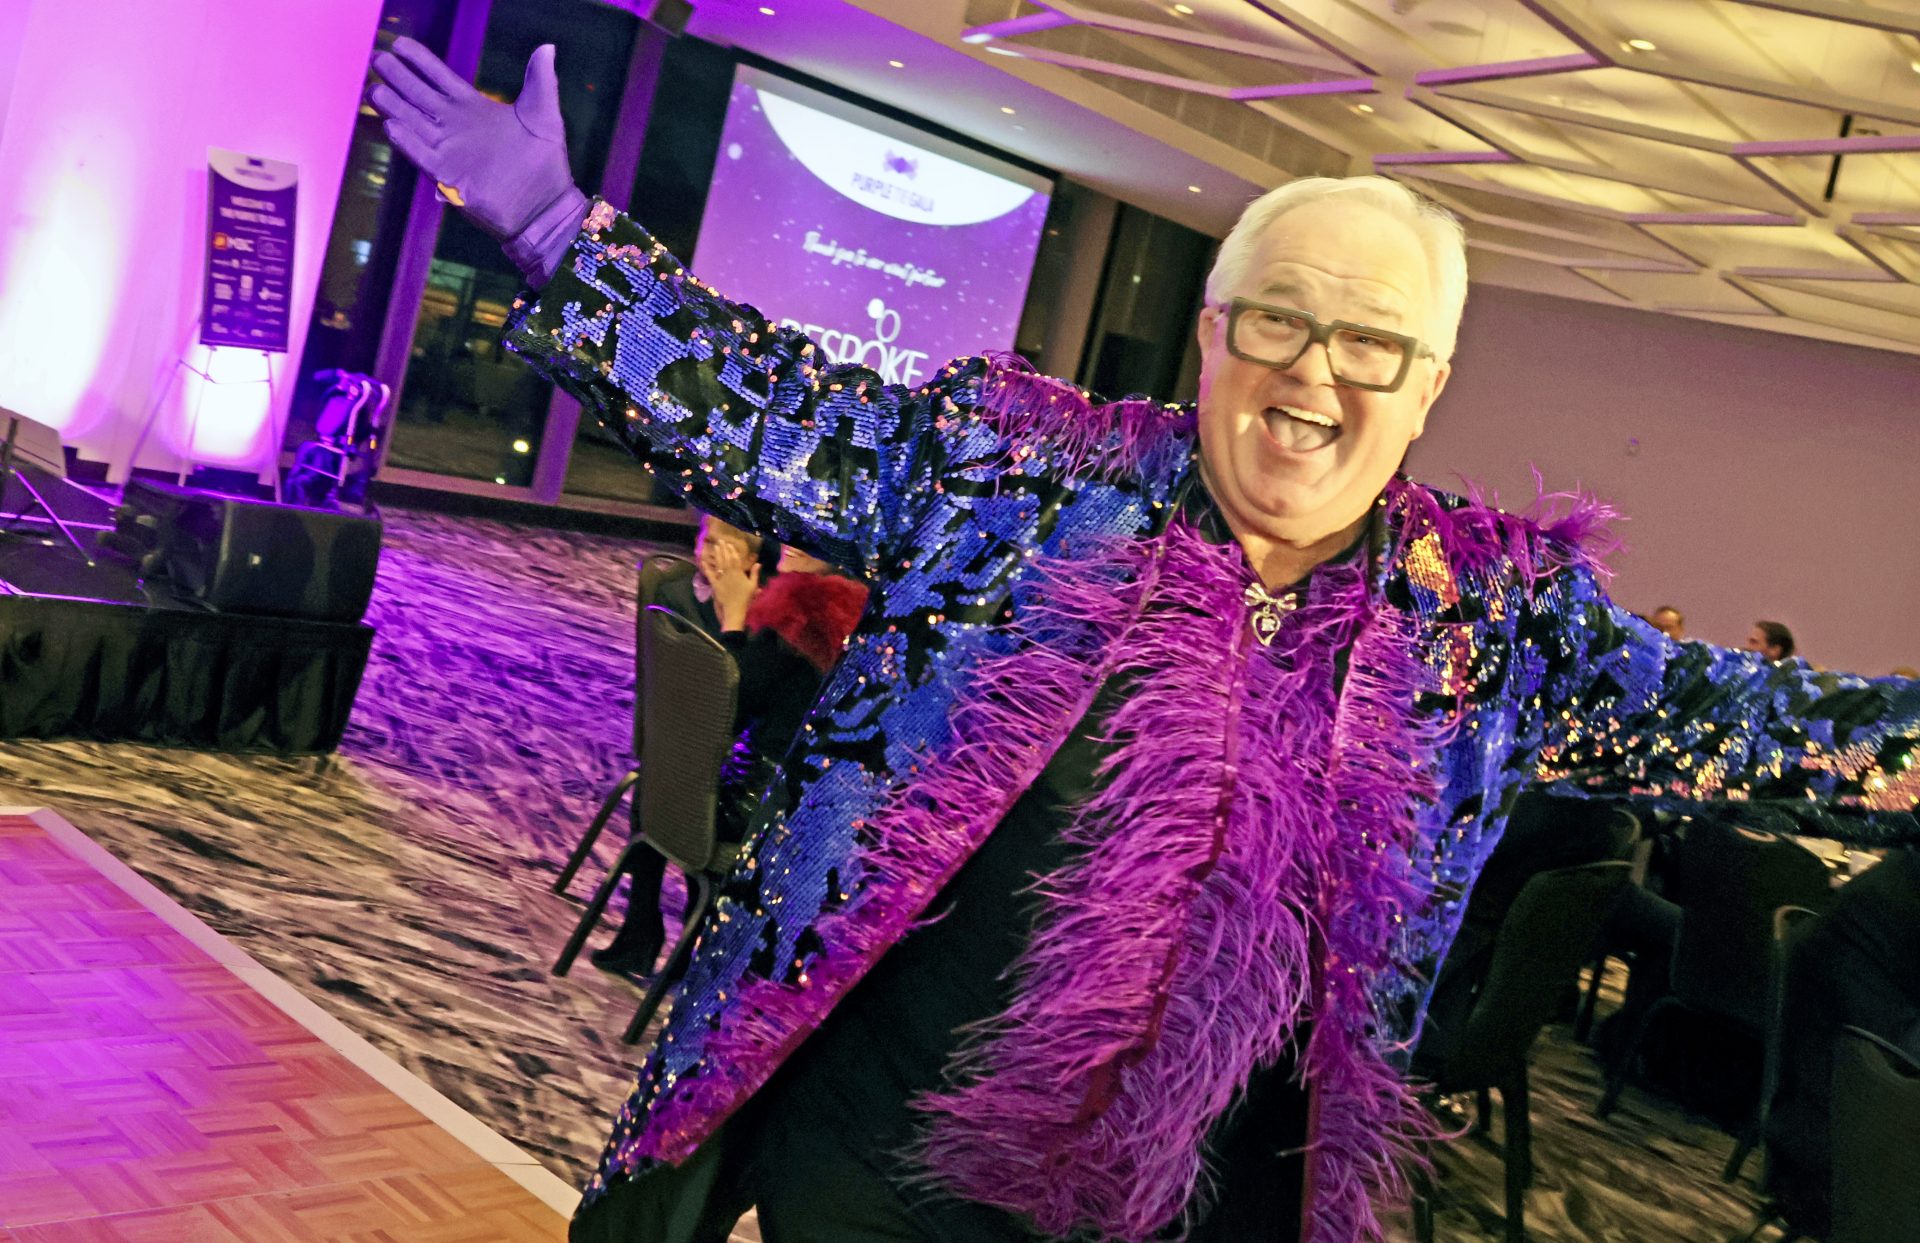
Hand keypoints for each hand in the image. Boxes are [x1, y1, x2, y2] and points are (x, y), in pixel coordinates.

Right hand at [367, 38, 582, 251]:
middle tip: (377, 57)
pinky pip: (422, 155)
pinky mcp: (448, 176)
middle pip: (417, 96)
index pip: (439, 77)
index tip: (400, 43)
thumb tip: (547, 48)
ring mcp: (449, 150)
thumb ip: (540, 81)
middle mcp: (455, 126)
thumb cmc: (546, 162)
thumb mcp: (545, 116)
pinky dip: (407, 142)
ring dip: (393, 106)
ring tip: (374, 89)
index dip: (419, 60)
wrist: (546, 206)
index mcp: (473, 108)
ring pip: (413, 122)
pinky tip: (391, 126)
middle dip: (397, 77)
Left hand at [702, 540, 761, 631]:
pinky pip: (710, 574)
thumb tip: (758, 563)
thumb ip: (755, 574)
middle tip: (720, 541)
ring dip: (717, 554)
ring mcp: (721, 578)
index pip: (735, 559)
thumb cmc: (745, 599)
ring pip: (719, 564)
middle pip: (726, 559)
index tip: (729, 544)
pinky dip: (706, 567)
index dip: (732, 551)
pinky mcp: (715, 584)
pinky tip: (703, 561)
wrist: (735, 609)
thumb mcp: (753, 586)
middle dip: (723, 549)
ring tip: (715, 546)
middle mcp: (729, 573)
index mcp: (739, 573)